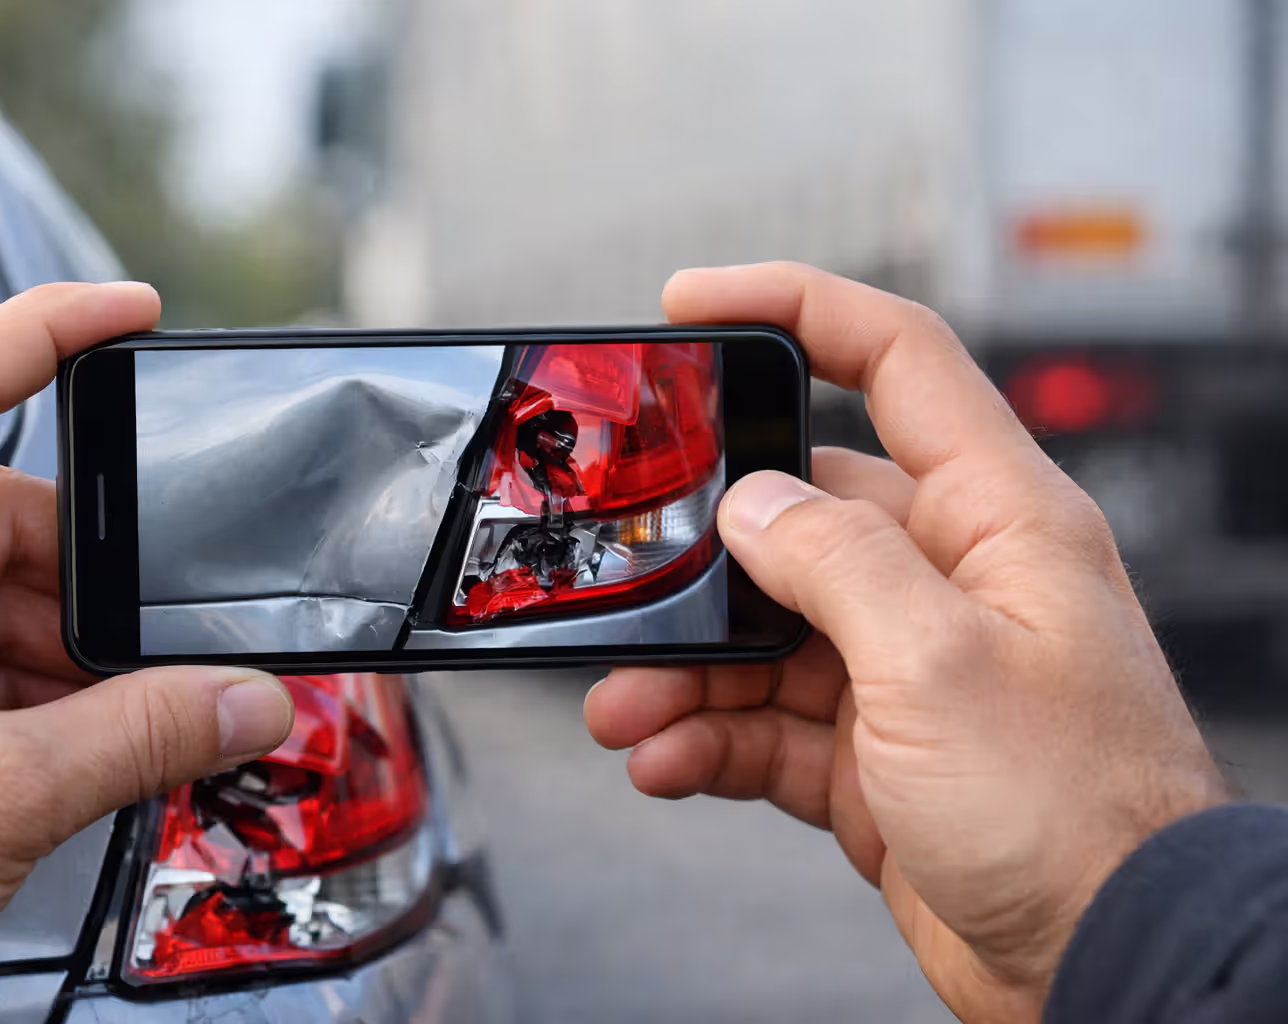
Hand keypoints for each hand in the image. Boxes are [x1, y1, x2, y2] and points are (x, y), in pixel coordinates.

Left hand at [0, 284, 294, 1020]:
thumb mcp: (6, 799)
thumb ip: (147, 736)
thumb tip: (251, 701)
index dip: (47, 328)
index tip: (130, 312)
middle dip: (90, 580)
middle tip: (158, 644)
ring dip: (64, 648)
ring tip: (115, 721)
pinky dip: (27, 685)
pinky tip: (71, 741)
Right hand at [584, 264, 1227, 1021]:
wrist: (1106, 963)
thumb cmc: (1080, 816)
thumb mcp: (940, 665)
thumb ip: (836, 563)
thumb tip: (754, 502)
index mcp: (995, 520)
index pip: (897, 361)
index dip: (795, 307)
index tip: (695, 301)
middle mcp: (949, 582)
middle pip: (798, 513)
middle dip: (702, 546)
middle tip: (627, 565)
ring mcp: (905, 668)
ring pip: (763, 630)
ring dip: (685, 666)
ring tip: (625, 703)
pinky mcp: (870, 751)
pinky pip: (762, 720)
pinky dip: (706, 736)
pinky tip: (664, 758)